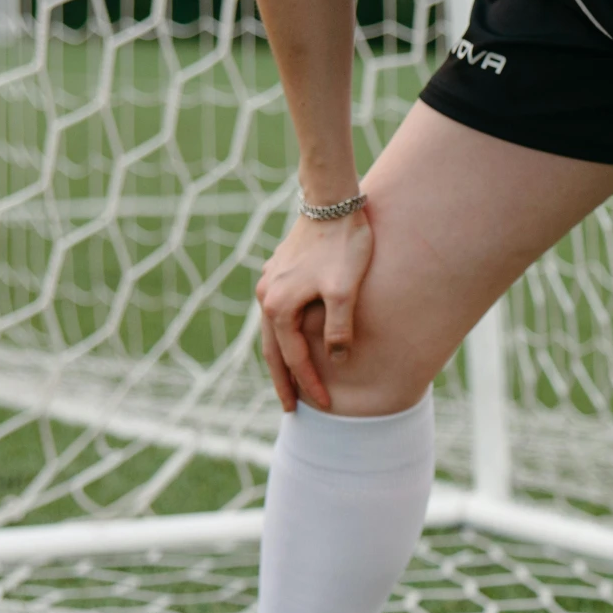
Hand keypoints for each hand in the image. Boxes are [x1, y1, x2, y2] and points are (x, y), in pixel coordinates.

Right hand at [255, 205, 373, 410]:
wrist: (332, 201)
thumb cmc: (343, 245)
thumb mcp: (345, 291)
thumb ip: (339, 328)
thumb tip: (337, 359)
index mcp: (279, 306)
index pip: (296, 358)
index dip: (311, 383)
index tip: (327, 405)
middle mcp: (267, 297)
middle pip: (273, 351)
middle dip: (284, 382)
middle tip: (291, 410)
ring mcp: (270, 284)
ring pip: (272, 333)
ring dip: (280, 360)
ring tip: (288, 383)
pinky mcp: (279, 273)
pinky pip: (277, 315)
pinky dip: (282, 336)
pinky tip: (291, 341)